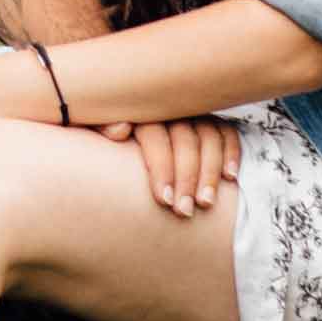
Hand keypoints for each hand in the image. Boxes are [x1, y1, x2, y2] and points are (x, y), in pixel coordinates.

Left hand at [100, 115, 239, 219]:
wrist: (113, 118)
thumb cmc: (99, 133)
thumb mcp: (90, 125)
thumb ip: (101, 125)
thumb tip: (120, 130)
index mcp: (138, 109)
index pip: (155, 135)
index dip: (161, 167)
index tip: (164, 201)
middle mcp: (166, 108)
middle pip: (184, 138)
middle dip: (186, 177)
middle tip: (184, 212)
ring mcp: (189, 112)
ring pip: (207, 136)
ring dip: (209, 170)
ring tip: (206, 203)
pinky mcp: (206, 120)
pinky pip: (224, 131)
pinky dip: (230, 151)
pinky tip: (230, 176)